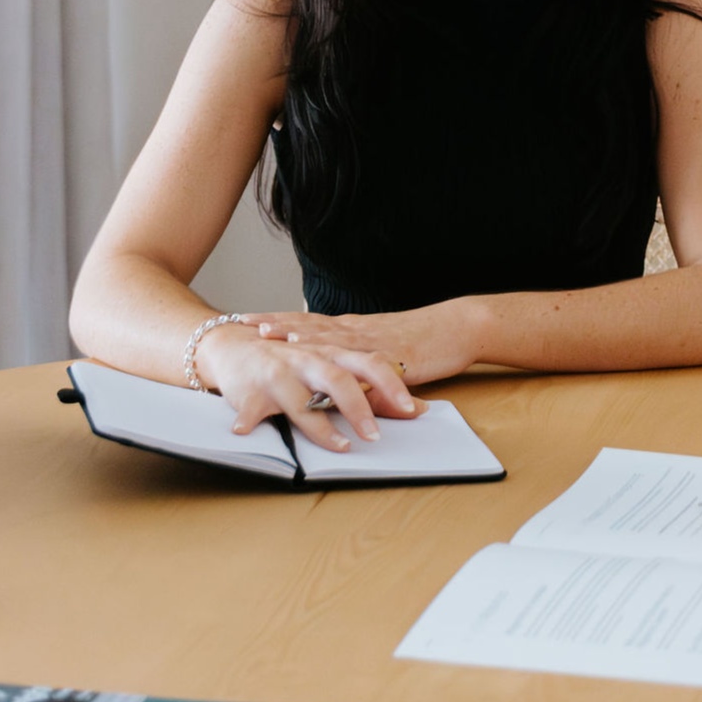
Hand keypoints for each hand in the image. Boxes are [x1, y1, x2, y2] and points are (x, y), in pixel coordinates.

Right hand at [195, 324, 424, 452]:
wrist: (237, 345)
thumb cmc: (296, 362)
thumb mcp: (336, 370)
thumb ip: (375, 391)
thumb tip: (418, 410)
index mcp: (334, 355)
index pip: (370, 364)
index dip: (392, 385)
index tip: (411, 409)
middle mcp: (309, 360)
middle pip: (338, 380)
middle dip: (358, 408)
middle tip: (374, 436)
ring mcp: (279, 373)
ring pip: (300, 399)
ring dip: (319, 426)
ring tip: (339, 446)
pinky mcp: (251, 389)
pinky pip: (251, 407)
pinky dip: (247, 419)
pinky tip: (244, 431)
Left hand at [240, 300, 479, 385]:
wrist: (460, 328)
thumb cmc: (428, 341)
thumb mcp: (388, 353)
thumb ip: (363, 365)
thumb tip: (343, 382)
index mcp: (356, 329)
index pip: (309, 322)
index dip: (279, 320)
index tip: (249, 318)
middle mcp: (357, 330)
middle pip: (309, 324)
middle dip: (274, 322)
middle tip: (241, 321)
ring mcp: (371, 339)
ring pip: (326, 334)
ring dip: (294, 333)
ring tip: (265, 333)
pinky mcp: (388, 352)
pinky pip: (353, 353)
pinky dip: (329, 350)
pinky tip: (309, 349)